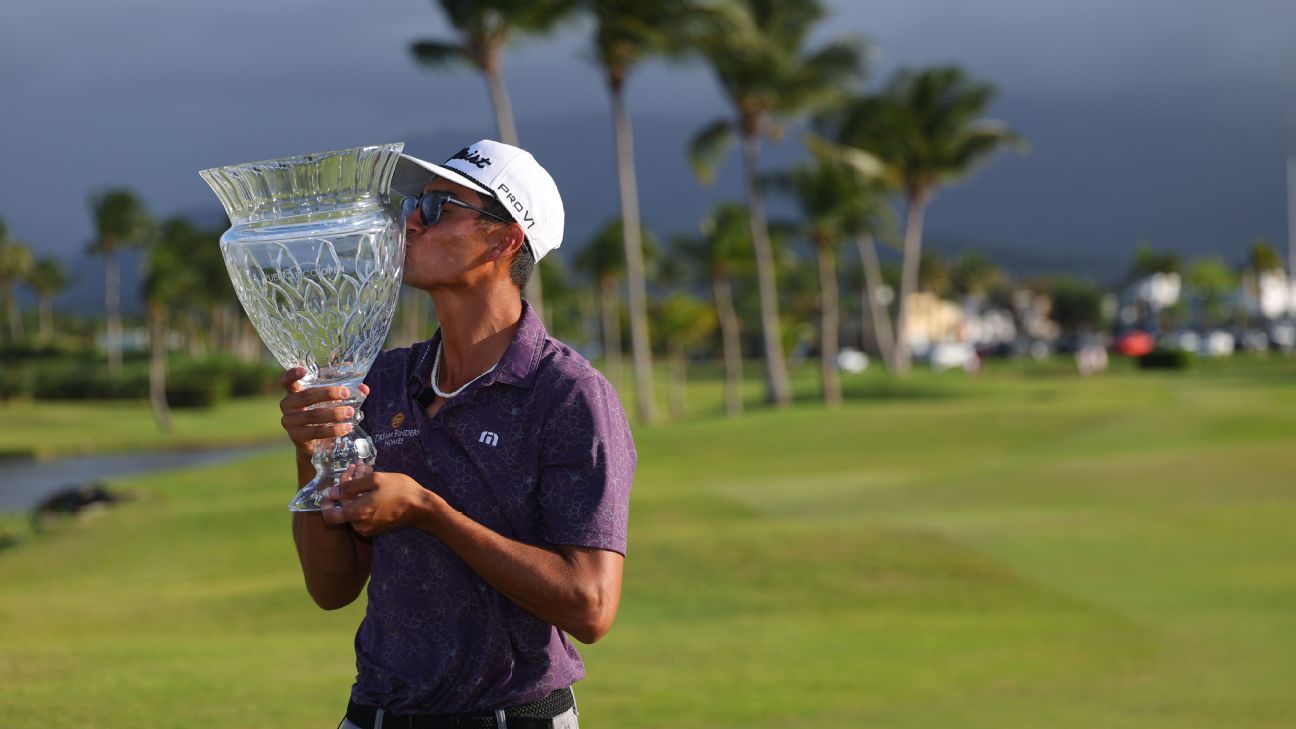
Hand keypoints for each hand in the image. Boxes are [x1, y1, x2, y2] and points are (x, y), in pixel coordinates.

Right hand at [278, 367, 369, 458]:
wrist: (314, 443)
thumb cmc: (322, 414)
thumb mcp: (330, 400)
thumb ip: (345, 391)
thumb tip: (364, 387)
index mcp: (294, 392)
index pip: (286, 381)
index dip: (292, 374)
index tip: (303, 370)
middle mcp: (288, 405)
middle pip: (307, 396)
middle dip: (328, 393)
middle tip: (346, 393)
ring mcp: (289, 422)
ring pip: (312, 415)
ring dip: (334, 413)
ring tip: (350, 412)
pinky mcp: (296, 437)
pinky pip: (315, 432)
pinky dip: (333, 430)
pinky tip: (346, 427)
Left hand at [321, 464, 440, 536]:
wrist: (422, 508)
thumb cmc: (400, 490)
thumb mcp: (375, 480)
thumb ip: (350, 486)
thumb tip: (332, 492)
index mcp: (357, 513)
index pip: (329, 515)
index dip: (325, 503)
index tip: (331, 489)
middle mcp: (359, 525)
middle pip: (342, 508)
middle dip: (346, 488)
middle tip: (356, 469)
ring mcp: (368, 528)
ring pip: (353, 510)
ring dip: (356, 492)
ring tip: (366, 473)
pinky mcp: (376, 528)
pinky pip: (363, 515)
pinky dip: (363, 501)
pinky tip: (373, 486)